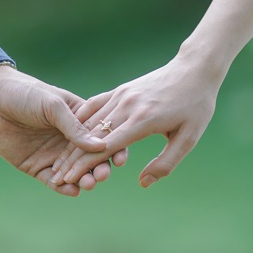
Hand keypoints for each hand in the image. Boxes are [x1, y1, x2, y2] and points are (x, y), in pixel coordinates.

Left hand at [0, 65, 129, 196]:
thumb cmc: (24, 94)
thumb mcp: (52, 106)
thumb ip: (74, 126)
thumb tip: (101, 145)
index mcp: (78, 120)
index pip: (102, 137)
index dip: (114, 148)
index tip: (121, 159)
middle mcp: (69, 140)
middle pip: (91, 159)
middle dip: (100, 168)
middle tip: (102, 175)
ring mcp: (54, 155)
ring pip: (75, 173)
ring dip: (84, 180)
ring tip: (89, 184)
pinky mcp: (37, 167)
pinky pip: (54, 182)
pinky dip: (64, 188)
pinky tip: (72, 190)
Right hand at [49, 54, 219, 188]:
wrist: (195, 69)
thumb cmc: (196, 107)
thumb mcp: (188, 139)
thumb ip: (165, 163)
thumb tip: (143, 183)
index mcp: (143, 121)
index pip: (105, 147)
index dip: (84, 165)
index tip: (67, 179)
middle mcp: (127, 106)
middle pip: (91, 136)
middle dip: (71, 158)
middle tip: (56, 176)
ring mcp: (121, 95)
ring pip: (89, 121)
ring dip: (72, 142)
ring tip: (60, 160)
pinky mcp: (120, 89)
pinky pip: (94, 105)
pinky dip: (80, 120)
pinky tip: (69, 132)